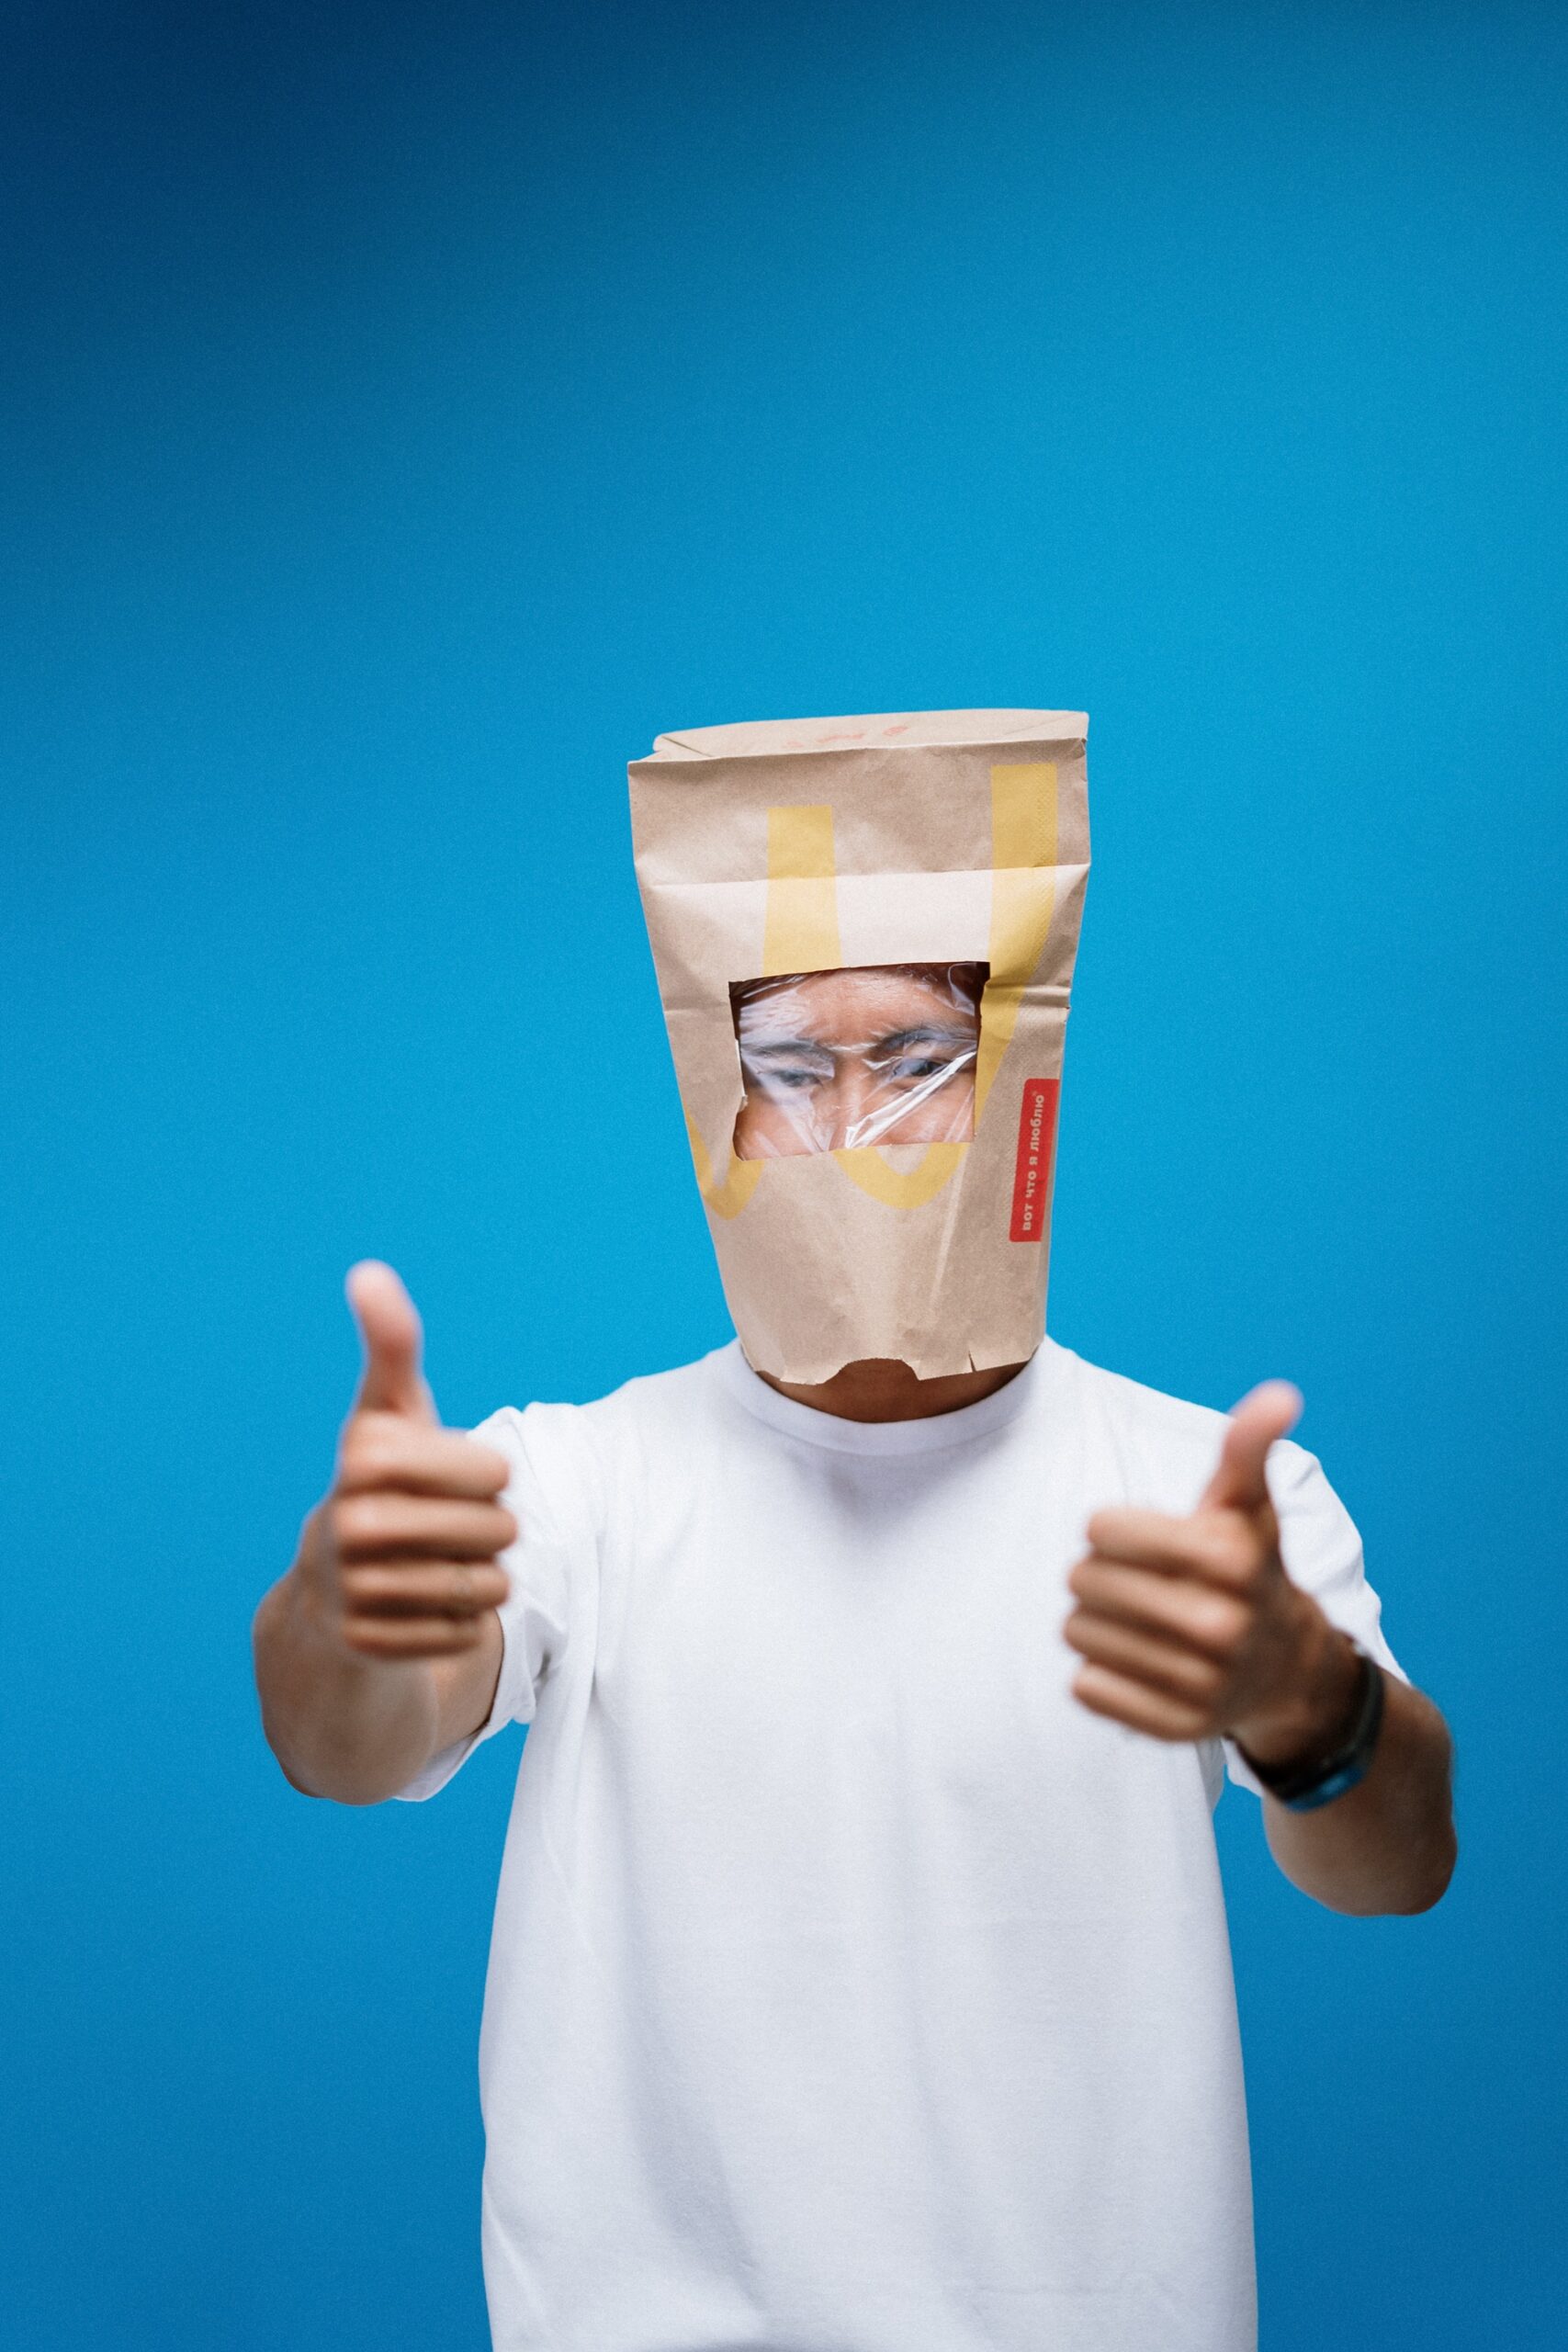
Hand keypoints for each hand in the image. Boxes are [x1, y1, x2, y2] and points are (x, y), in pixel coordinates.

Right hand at [294, 1262, 515, 1661]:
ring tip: (437, 1564)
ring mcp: (355, 1591)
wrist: (332, 1589)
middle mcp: (347, 1523)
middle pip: (498, 1531)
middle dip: (490, 1529)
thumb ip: (391, 1345)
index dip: (489, 1476)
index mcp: (363, 1457)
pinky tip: (421, 1607)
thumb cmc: (383, 1481)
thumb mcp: (390, 1412)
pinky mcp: (371, 1647)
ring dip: (482, 1578)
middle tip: (447, 1526)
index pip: (496, 1472)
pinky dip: (460, 1623)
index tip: (453, 1473)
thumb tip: (367, 1271)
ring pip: (489, 1587)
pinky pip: (467, 1634)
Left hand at [1063, 1382, 1358, 1762]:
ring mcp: (1199, 1682)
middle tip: (1138, 1582)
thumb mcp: (1249, 1506)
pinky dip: (1099, 1671)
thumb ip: (1248, 1448)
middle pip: (1082, 1580)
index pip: (1100, 1529)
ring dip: (1093, 1621)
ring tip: (1136, 1619)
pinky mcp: (1175, 1727)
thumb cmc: (1249, 1569)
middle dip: (1098, 1573)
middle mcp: (1220, 1625)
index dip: (1110, 1529)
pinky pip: (1086, 1687)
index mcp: (1230, 1560)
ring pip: (1076, 1632)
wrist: (1287, 1669)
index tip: (1138, 1539)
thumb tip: (1280, 1394)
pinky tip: (1137, 1661)